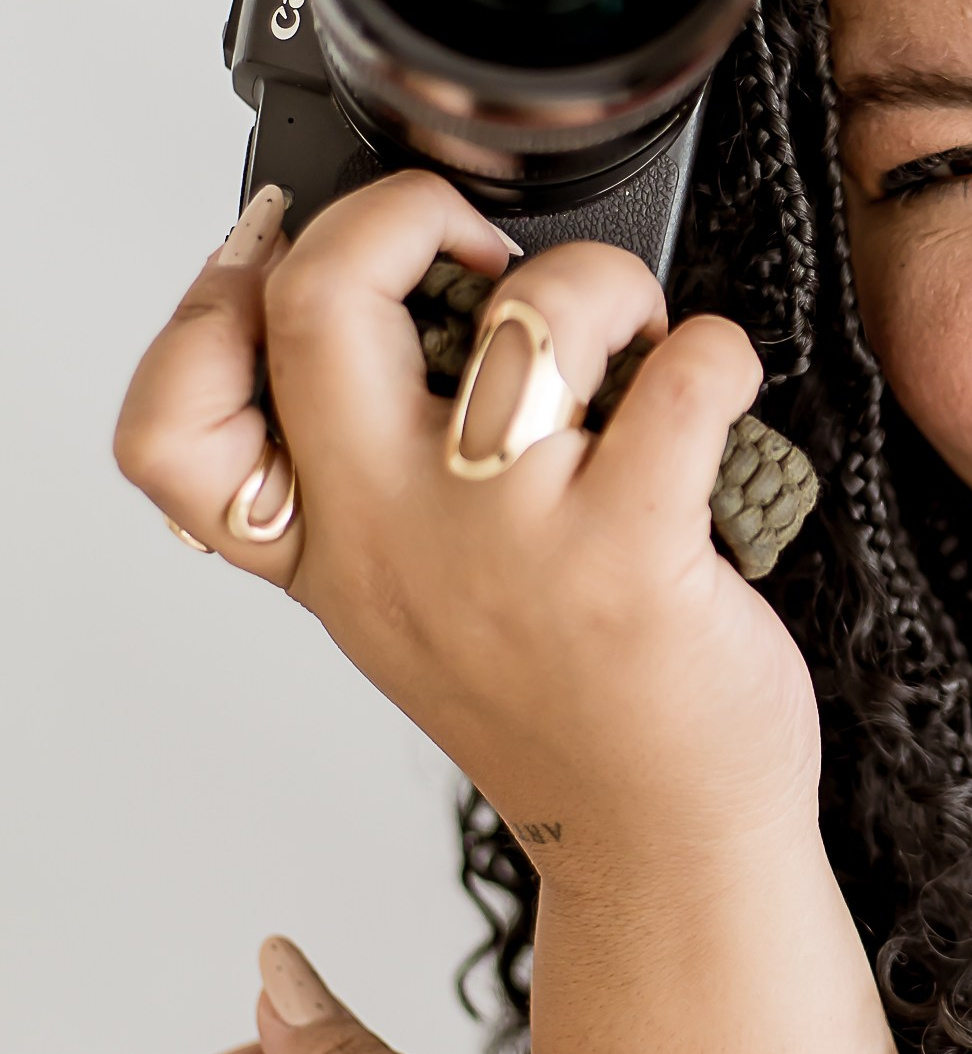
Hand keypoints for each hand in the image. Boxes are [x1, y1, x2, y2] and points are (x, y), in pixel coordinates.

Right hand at [113, 175, 821, 884]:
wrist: (665, 843)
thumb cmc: (568, 705)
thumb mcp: (419, 607)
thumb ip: (383, 486)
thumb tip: (421, 307)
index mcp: (331, 548)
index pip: (172, 427)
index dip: (204, 303)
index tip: (280, 248)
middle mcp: (395, 540)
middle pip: (317, 306)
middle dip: (398, 210)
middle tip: (474, 243)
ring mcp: (509, 547)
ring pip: (529, 316)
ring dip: (602, 284)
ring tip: (634, 338)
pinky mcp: (630, 555)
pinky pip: (680, 375)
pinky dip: (714, 350)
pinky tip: (716, 386)